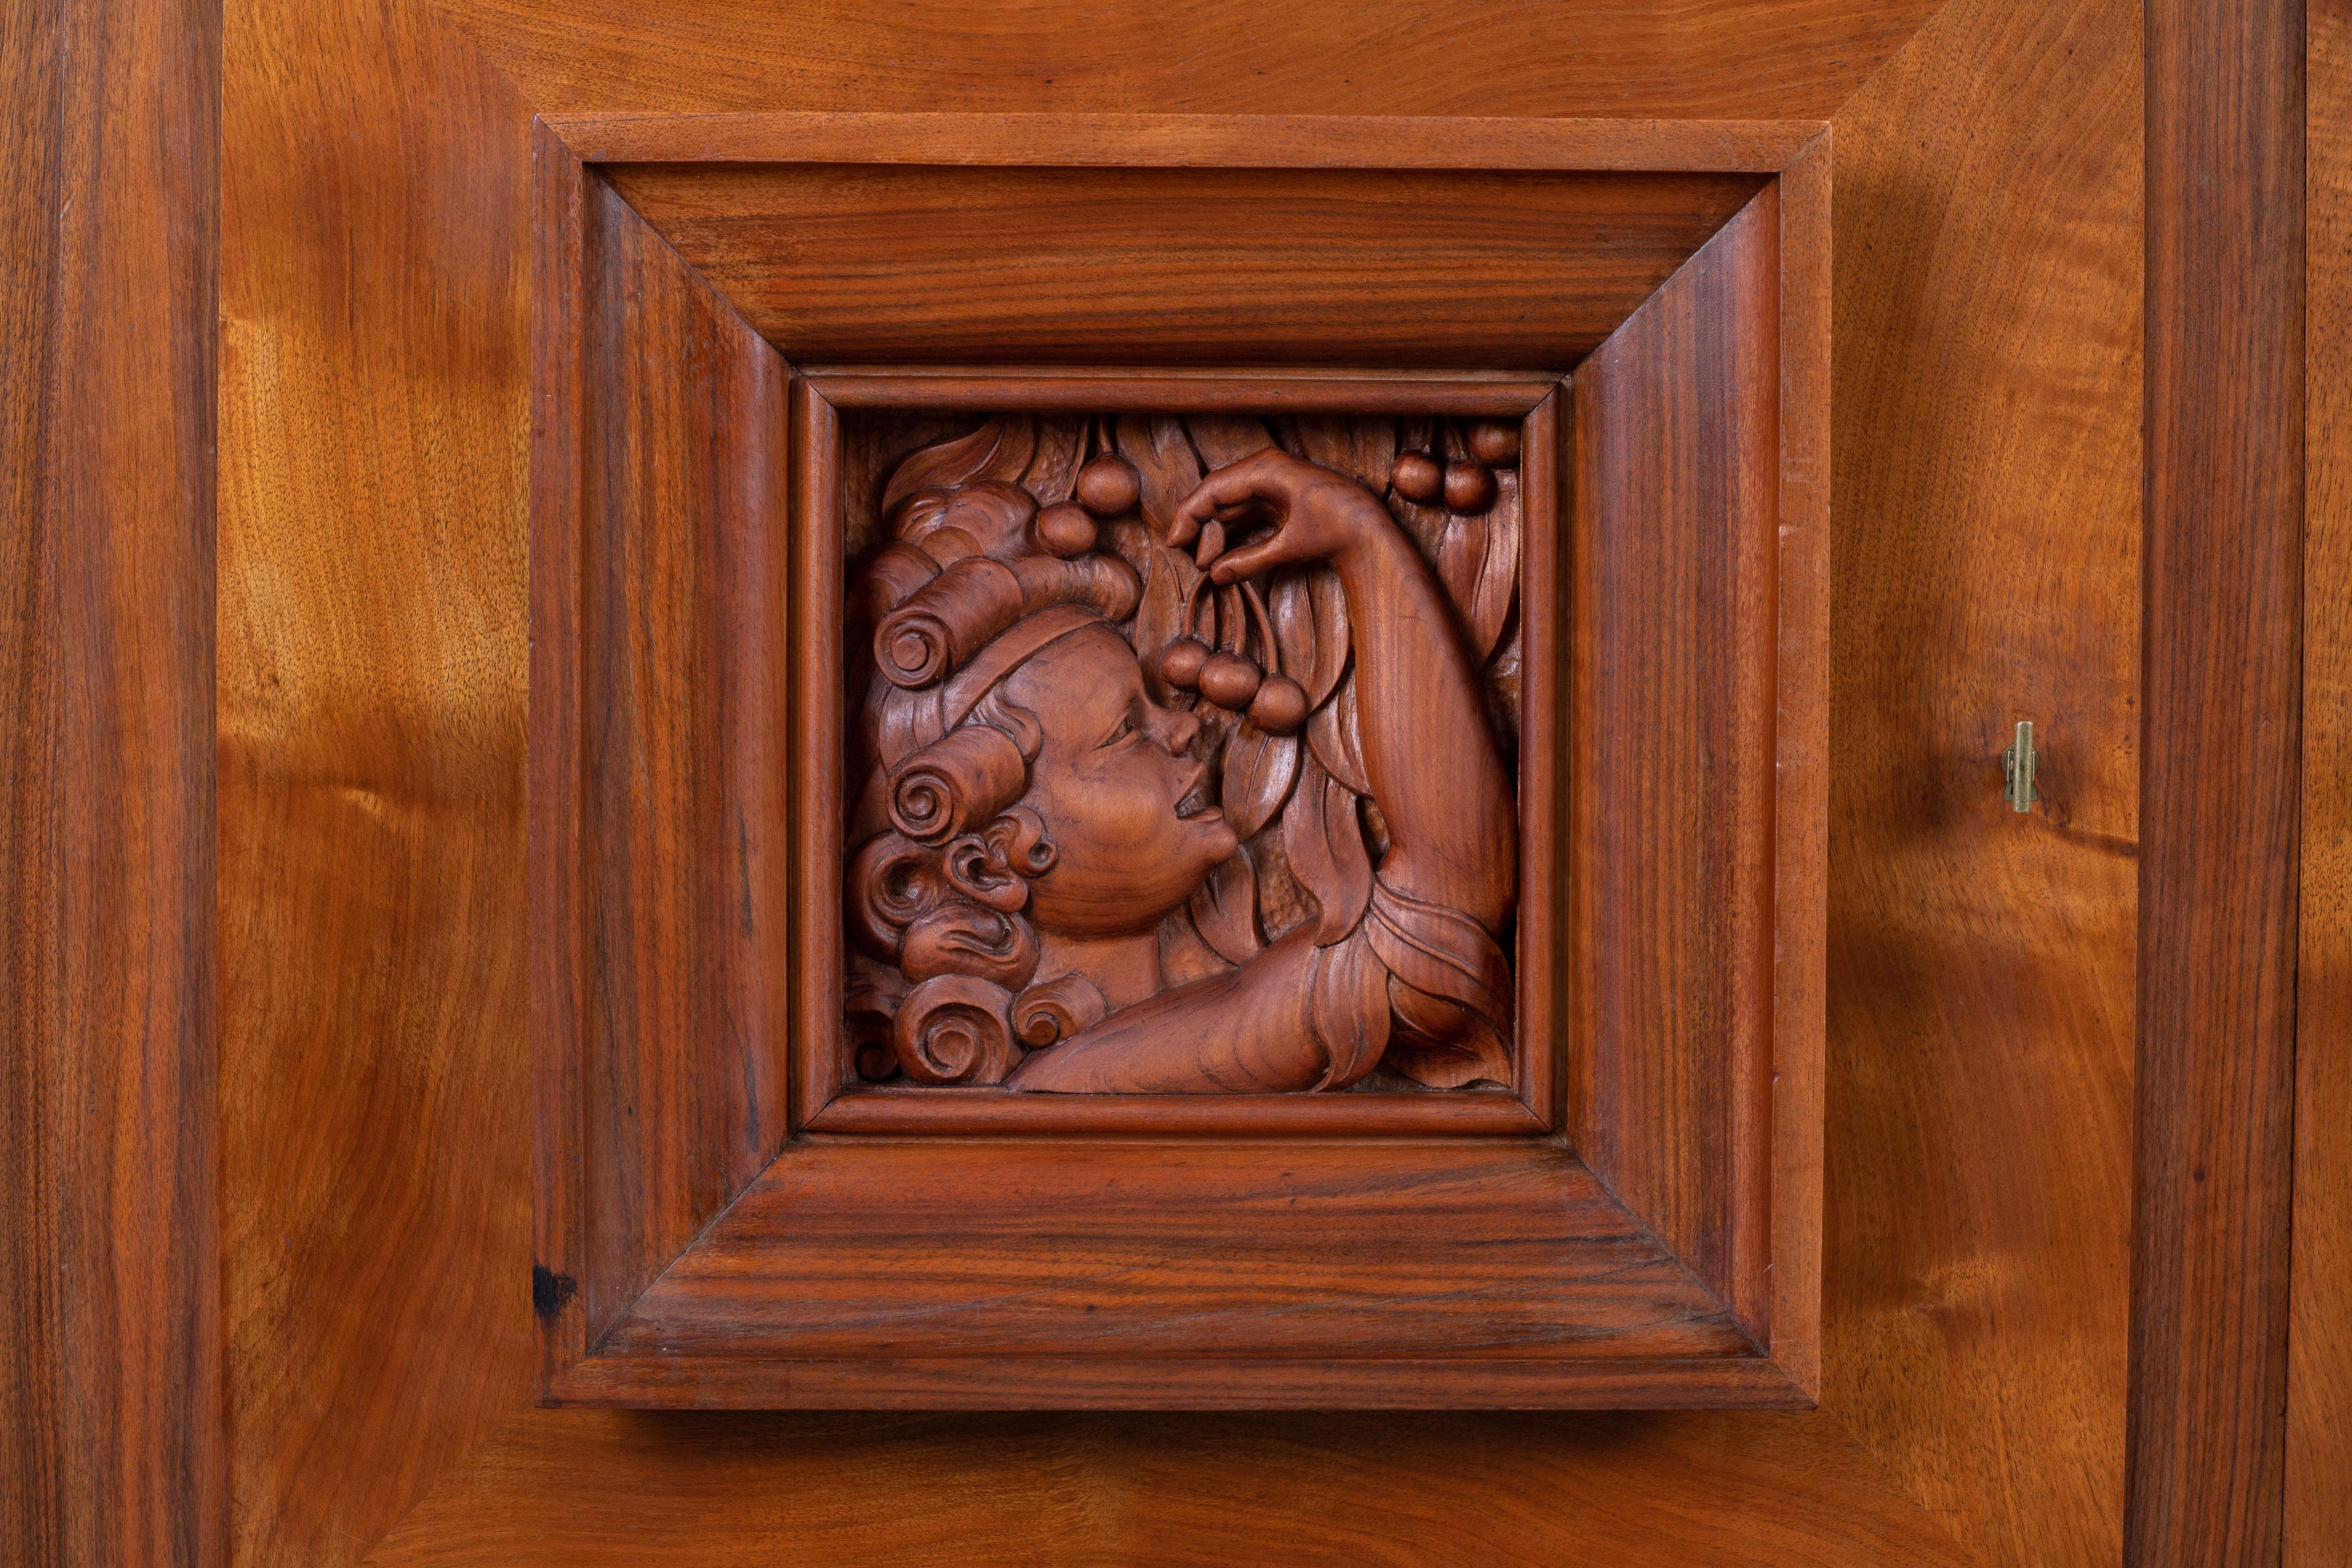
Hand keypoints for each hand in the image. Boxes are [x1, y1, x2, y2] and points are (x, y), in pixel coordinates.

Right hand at [1169, 450, 1391, 581]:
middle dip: (1203, 530)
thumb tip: (1216, 575)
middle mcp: (1265, 469)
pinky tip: (1225, 556)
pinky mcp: (1278, 497)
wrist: (1374, 530)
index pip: (1212, 489)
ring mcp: (1272, 482)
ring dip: (1217, 534)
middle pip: (1217, 496)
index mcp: (1266, 469)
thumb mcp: (1290, 548)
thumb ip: (1249, 561)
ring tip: (1210, 565)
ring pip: (1230, 506)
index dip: (1188, 516)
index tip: (1174, 543)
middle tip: (1199, 564)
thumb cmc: (1339, 531)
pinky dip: (1233, 533)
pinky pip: (1246, 512)